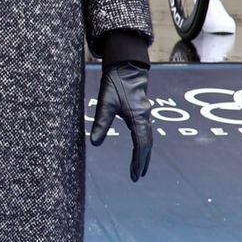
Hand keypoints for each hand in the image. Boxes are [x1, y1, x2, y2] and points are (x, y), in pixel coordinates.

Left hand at [89, 60, 153, 181]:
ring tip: (139, 167)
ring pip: (147, 138)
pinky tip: (139, 147)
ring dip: (144, 153)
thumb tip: (94, 143)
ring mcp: (144, 114)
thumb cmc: (116, 83)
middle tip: (137, 176)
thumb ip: (101, 123)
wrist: (126, 66)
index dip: (139, 160)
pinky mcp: (141, 110)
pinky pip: (145, 130)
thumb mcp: (105, 103)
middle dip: (142, 161)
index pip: (141, 144)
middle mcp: (144, 117)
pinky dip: (143, 142)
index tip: (136, 174)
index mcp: (138, 118)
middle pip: (147, 144)